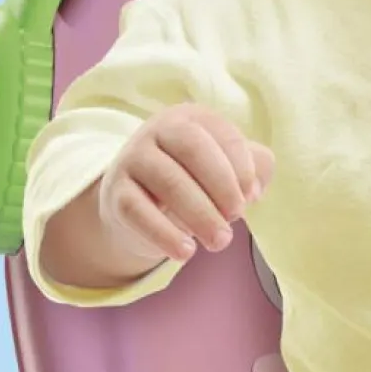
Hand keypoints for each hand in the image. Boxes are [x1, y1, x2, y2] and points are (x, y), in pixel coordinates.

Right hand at [98, 104, 274, 266]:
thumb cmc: (195, 183)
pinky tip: (186, 252)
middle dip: (222, 186)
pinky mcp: (116, 192)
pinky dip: (164, 234)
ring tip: (220, 242)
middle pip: (194, 149)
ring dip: (200, 214)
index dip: (243, 168)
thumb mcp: (228, 169)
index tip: (252, 198)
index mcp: (192, 119)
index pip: (224, 135)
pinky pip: (138, 211)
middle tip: (236, 217)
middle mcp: (159, 130)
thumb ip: (255, 168)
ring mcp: (133, 158)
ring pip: (169, 180)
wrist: (139, 206)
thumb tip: (254, 187)